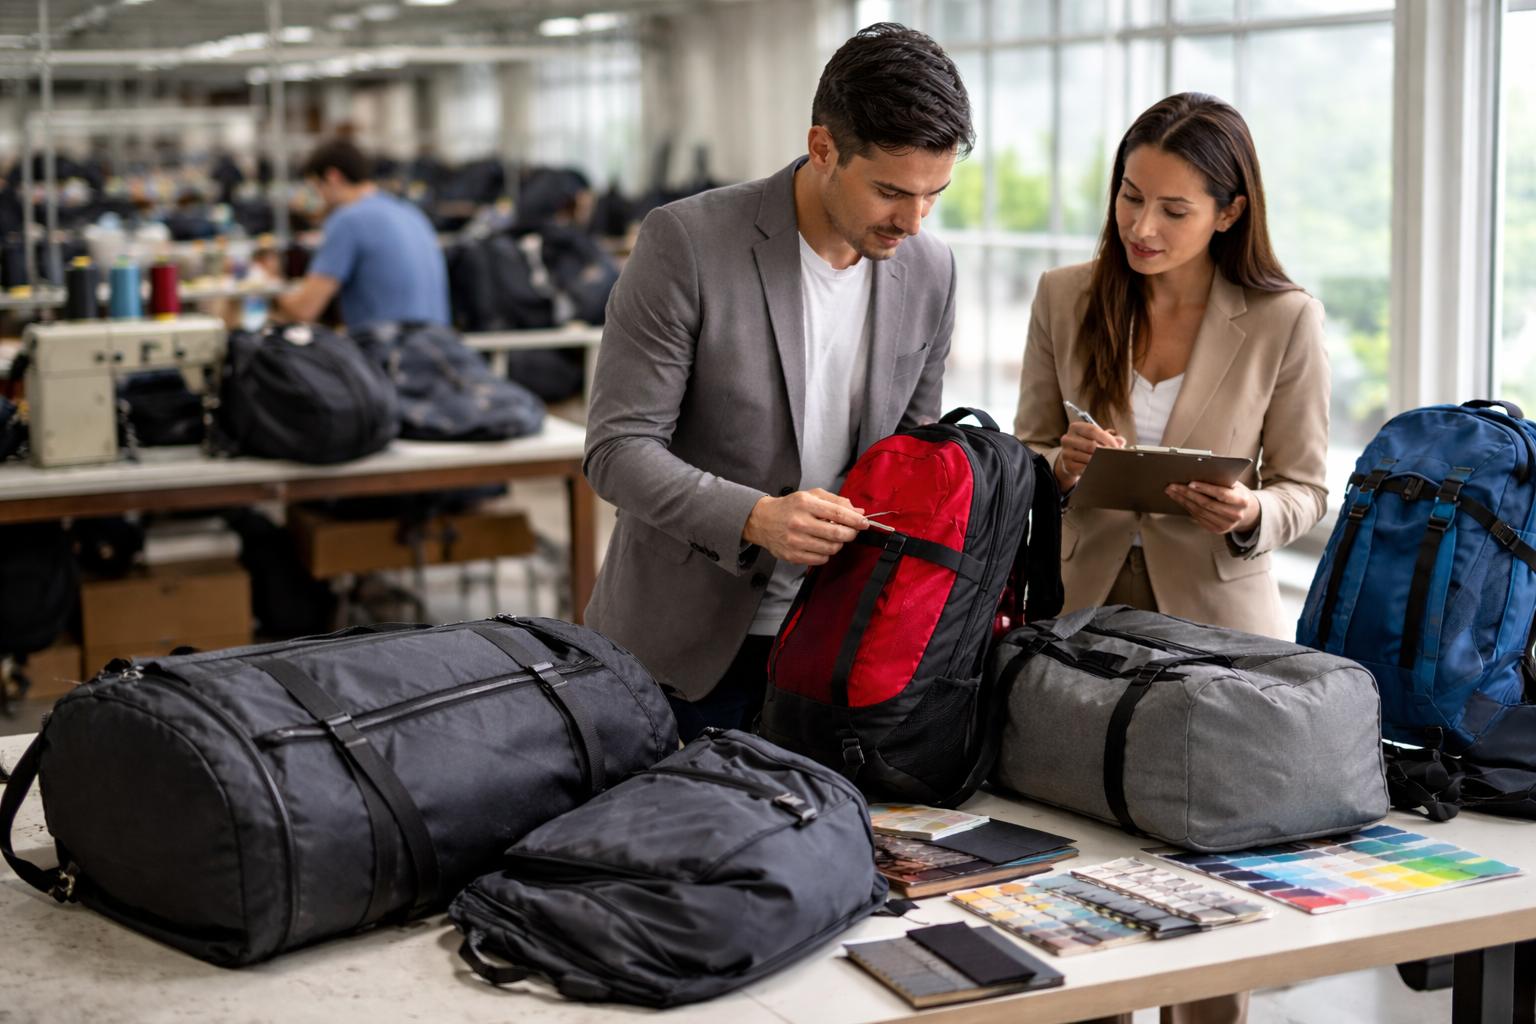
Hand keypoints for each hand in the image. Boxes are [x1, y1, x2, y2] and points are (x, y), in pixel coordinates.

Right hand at [742, 488, 868, 565]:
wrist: (762, 520)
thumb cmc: (790, 507)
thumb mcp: (811, 495)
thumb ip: (836, 501)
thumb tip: (859, 511)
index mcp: (805, 503)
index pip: (838, 513)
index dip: (855, 520)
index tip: (864, 523)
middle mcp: (799, 522)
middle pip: (837, 534)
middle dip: (851, 534)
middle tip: (852, 532)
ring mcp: (795, 541)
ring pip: (831, 548)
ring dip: (838, 544)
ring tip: (833, 538)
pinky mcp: (792, 555)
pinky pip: (820, 560)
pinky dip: (826, 554)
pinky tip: (821, 545)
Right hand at [1055, 421, 1123, 489]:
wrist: (1070, 459)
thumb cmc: (1086, 445)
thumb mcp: (1095, 437)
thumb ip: (1109, 437)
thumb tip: (1121, 441)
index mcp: (1075, 427)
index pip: (1092, 430)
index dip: (1107, 438)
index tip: (1116, 446)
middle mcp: (1067, 439)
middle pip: (1090, 445)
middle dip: (1106, 451)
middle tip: (1115, 456)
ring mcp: (1065, 453)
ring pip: (1088, 458)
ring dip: (1101, 461)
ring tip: (1109, 462)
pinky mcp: (1067, 465)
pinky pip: (1084, 468)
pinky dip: (1094, 468)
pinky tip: (1099, 467)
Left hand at [1165, 480, 1260, 534]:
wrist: (1245, 512)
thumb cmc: (1237, 493)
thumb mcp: (1234, 484)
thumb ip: (1221, 480)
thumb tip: (1198, 472)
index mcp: (1241, 500)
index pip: (1221, 494)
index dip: (1205, 488)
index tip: (1190, 483)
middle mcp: (1235, 514)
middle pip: (1207, 504)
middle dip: (1187, 494)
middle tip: (1173, 486)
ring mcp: (1226, 525)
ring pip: (1200, 512)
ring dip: (1183, 501)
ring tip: (1172, 492)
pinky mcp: (1217, 530)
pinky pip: (1199, 518)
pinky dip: (1188, 508)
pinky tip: (1180, 500)